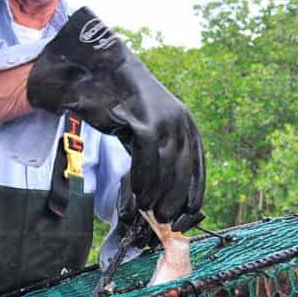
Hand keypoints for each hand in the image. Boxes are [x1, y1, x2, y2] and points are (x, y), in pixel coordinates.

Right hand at [27, 7, 204, 228]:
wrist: (100, 75)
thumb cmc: (121, 108)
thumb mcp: (147, 132)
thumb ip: (159, 158)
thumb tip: (163, 195)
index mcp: (187, 127)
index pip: (197, 169)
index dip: (192, 197)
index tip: (183, 219)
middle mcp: (181, 122)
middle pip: (184, 171)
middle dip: (175, 200)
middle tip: (165, 220)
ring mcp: (164, 120)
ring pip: (167, 168)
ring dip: (158, 193)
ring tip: (148, 210)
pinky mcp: (144, 121)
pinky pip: (147, 159)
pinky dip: (143, 180)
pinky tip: (137, 193)